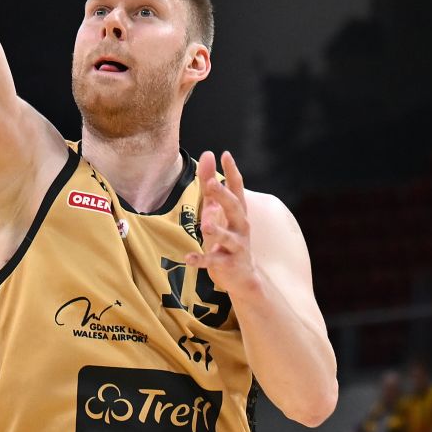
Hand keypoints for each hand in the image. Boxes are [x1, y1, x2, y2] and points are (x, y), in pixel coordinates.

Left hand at [184, 150, 260, 295]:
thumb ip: (210, 185)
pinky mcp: (228, 264)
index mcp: (238, 212)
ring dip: (218, 230)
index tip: (225, 154)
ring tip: (205, 224)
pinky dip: (201, 260)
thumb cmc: (227, 238)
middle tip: (211, 184)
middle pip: (235, 209)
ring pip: (229, 237)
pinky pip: (214, 262)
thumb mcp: (217, 211)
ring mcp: (237, 247)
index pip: (237, 188)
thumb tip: (208, 154)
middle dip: (223, 196)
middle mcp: (241, 227)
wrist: (243, 276)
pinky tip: (188, 258)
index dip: (232, 172)